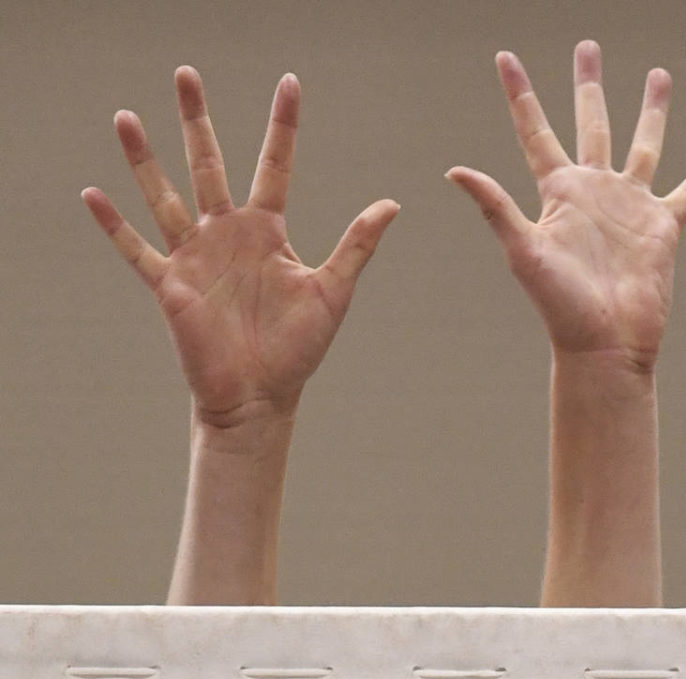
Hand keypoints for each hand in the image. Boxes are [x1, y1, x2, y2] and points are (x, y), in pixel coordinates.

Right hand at [83, 69, 397, 429]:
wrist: (262, 396)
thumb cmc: (298, 350)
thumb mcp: (333, 292)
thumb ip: (357, 246)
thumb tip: (392, 204)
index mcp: (266, 232)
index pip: (275, 166)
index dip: (282, 126)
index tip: (290, 83)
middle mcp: (227, 234)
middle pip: (209, 164)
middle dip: (197, 120)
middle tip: (186, 72)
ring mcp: (196, 256)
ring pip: (165, 196)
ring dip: (144, 160)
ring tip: (126, 118)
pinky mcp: (170, 285)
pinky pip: (136, 250)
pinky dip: (115, 226)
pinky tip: (92, 194)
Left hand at [448, 42, 685, 370]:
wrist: (606, 344)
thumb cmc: (560, 307)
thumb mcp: (523, 252)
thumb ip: (495, 206)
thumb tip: (455, 170)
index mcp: (558, 192)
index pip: (535, 130)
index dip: (520, 94)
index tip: (506, 57)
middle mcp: (594, 191)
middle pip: (591, 124)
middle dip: (588, 86)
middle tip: (588, 48)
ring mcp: (630, 207)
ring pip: (643, 145)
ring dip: (652, 111)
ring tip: (659, 75)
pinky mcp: (662, 228)